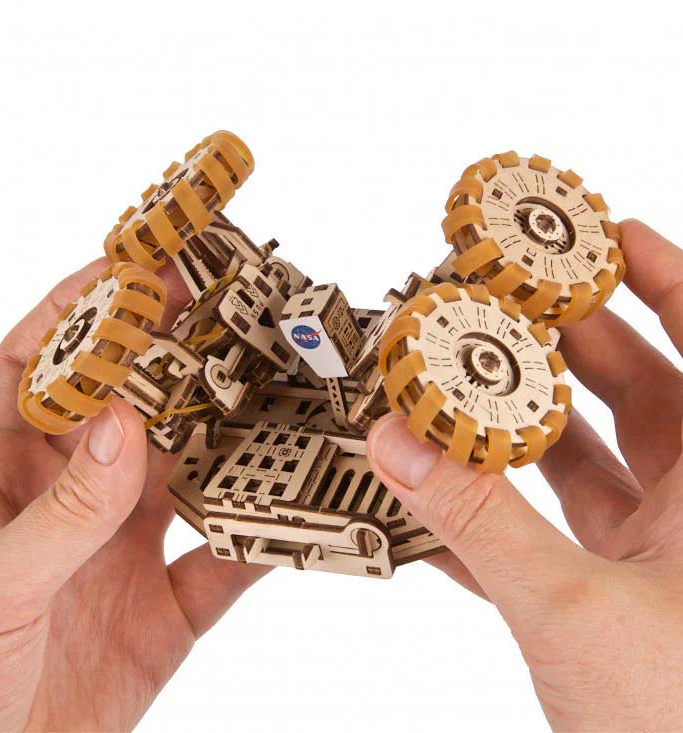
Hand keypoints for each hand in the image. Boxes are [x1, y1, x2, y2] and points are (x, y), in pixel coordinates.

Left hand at [0, 260, 266, 731]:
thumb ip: (59, 513)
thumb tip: (122, 425)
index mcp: (3, 481)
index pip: (34, 370)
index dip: (73, 313)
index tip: (126, 270)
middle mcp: (72, 504)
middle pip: (133, 410)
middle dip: (176, 361)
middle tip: (229, 317)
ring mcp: (123, 555)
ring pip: (193, 478)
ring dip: (234, 443)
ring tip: (280, 401)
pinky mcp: (166, 611)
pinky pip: (227, 568)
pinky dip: (265, 546)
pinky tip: (299, 520)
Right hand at [367, 220, 682, 730]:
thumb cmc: (682, 722)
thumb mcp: (576, 608)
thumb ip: (478, 522)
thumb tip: (399, 447)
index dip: (668, 282)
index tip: (612, 235)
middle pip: (637, 391)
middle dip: (570, 342)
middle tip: (507, 302)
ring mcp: (651, 554)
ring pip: (585, 458)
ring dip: (522, 423)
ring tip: (462, 381)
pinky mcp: (608, 593)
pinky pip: (550, 528)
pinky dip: (498, 509)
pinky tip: (443, 495)